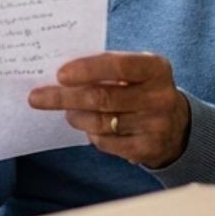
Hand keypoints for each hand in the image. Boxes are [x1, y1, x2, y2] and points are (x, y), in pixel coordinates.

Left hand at [28, 52, 191, 167]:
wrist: (177, 126)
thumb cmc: (141, 90)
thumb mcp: (135, 72)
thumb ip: (105, 68)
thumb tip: (59, 74)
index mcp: (156, 69)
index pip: (118, 66)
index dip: (87, 69)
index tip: (59, 74)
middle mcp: (160, 97)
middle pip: (102, 98)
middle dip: (65, 97)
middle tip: (37, 97)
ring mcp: (156, 126)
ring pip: (100, 122)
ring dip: (75, 116)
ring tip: (67, 111)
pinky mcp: (147, 149)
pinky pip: (106, 142)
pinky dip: (90, 133)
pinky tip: (88, 126)